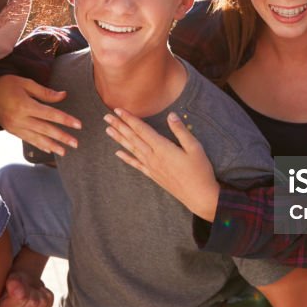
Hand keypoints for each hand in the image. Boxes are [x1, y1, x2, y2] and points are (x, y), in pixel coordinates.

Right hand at [0, 75, 80, 154]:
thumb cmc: (7, 84)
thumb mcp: (26, 83)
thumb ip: (45, 92)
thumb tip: (64, 96)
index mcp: (25, 105)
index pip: (50, 115)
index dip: (65, 120)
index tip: (79, 125)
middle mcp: (20, 119)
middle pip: (45, 130)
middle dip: (62, 137)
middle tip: (76, 144)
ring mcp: (15, 127)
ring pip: (37, 138)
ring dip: (52, 146)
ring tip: (64, 152)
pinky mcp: (12, 131)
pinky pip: (28, 140)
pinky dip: (39, 145)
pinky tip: (48, 149)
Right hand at [0, 268, 53, 306]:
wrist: (24, 284)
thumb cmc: (16, 282)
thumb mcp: (13, 278)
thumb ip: (13, 283)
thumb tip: (20, 293)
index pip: (21, 299)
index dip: (24, 287)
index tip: (20, 283)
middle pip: (34, 302)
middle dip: (32, 290)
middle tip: (27, 287)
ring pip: (43, 303)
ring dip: (40, 292)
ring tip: (33, 290)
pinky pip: (49, 302)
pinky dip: (46, 294)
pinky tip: (38, 293)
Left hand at [104, 109, 218, 219]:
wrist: (199, 196)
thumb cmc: (200, 171)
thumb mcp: (195, 148)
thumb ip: (181, 131)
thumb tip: (171, 115)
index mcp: (162, 148)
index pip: (142, 130)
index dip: (130, 119)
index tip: (118, 110)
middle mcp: (153, 157)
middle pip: (133, 138)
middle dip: (119, 126)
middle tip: (106, 117)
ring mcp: (152, 167)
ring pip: (132, 150)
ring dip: (119, 139)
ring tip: (108, 130)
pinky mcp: (153, 175)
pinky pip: (136, 165)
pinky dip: (126, 158)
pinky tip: (118, 153)